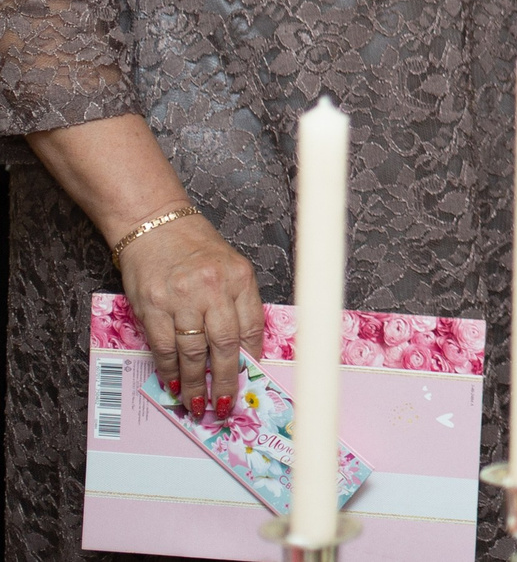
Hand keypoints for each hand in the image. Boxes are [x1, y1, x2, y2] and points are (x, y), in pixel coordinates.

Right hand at [118, 211, 261, 423]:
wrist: (155, 225)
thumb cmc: (195, 247)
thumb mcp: (229, 266)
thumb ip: (237, 302)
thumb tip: (243, 348)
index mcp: (239, 278)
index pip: (252, 327)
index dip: (251, 358)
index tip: (251, 379)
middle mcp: (213, 288)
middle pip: (225, 345)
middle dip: (227, 380)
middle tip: (226, 405)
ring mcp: (181, 299)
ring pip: (193, 352)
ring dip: (196, 383)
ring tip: (198, 403)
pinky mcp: (152, 307)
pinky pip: (163, 348)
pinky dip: (169, 370)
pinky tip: (173, 384)